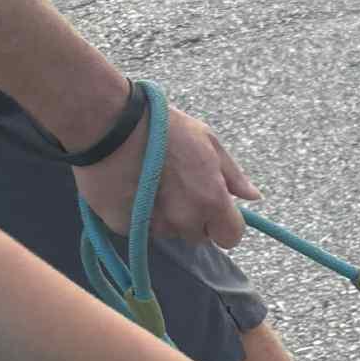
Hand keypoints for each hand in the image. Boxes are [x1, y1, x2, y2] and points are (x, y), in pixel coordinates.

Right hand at [75, 99, 256, 250]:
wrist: (107, 123)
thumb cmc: (161, 126)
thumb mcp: (207, 141)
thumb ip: (233, 174)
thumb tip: (252, 197)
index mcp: (211, 201)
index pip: (231, 237)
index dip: (226, 224)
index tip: (216, 210)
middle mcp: (185, 220)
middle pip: (199, 236)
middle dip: (195, 219)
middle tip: (180, 189)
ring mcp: (154, 226)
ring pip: (171, 232)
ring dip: (168, 217)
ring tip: (153, 184)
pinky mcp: (125, 227)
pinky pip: (143, 228)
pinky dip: (141, 215)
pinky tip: (132, 189)